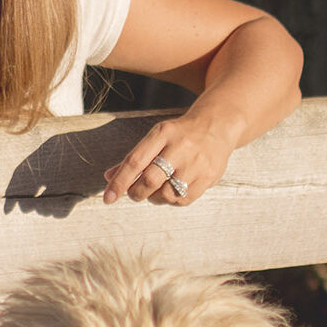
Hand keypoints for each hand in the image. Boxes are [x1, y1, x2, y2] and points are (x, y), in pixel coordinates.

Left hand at [102, 114, 236, 206]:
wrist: (217, 126)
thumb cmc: (181, 134)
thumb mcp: (156, 137)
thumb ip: (134, 158)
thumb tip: (109, 177)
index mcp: (163, 133)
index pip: (135, 162)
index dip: (119, 182)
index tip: (109, 197)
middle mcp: (181, 147)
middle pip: (150, 180)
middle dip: (136, 193)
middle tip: (133, 193)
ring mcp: (196, 164)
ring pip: (166, 194)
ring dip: (154, 198)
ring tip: (155, 190)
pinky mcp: (208, 177)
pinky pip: (183, 200)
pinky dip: (171, 201)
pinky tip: (171, 191)